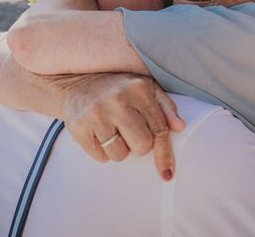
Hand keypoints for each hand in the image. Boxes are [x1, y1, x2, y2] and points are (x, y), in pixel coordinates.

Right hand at [57, 73, 185, 180]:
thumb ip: (165, 106)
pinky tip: (99, 132)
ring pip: (120, 155)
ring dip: (119, 149)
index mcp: (138, 88)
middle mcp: (117, 100)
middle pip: (141, 146)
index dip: (164, 153)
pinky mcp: (78, 126)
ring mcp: (96, 113)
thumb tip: (180, 127)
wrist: (75, 82)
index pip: (159, 129)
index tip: (167, 173)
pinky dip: (102, 151)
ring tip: (112, 130)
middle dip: (139, 145)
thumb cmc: (116, 87)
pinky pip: (100, 157)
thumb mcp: (144, 87)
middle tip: (130, 132)